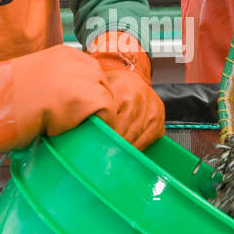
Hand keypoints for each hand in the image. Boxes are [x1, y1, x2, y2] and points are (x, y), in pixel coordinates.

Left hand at [86, 32, 164, 149]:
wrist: (134, 79)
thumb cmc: (114, 86)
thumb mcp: (101, 87)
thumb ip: (92, 101)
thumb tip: (74, 119)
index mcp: (122, 89)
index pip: (110, 118)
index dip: (102, 133)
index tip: (94, 143)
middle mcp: (138, 98)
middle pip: (122, 130)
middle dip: (111, 143)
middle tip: (101, 153)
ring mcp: (151, 109)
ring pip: (134, 136)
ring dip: (123, 148)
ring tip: (112, 154)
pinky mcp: (159, 118)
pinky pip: (147, 139)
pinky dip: (137, 147)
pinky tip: (128, 151)